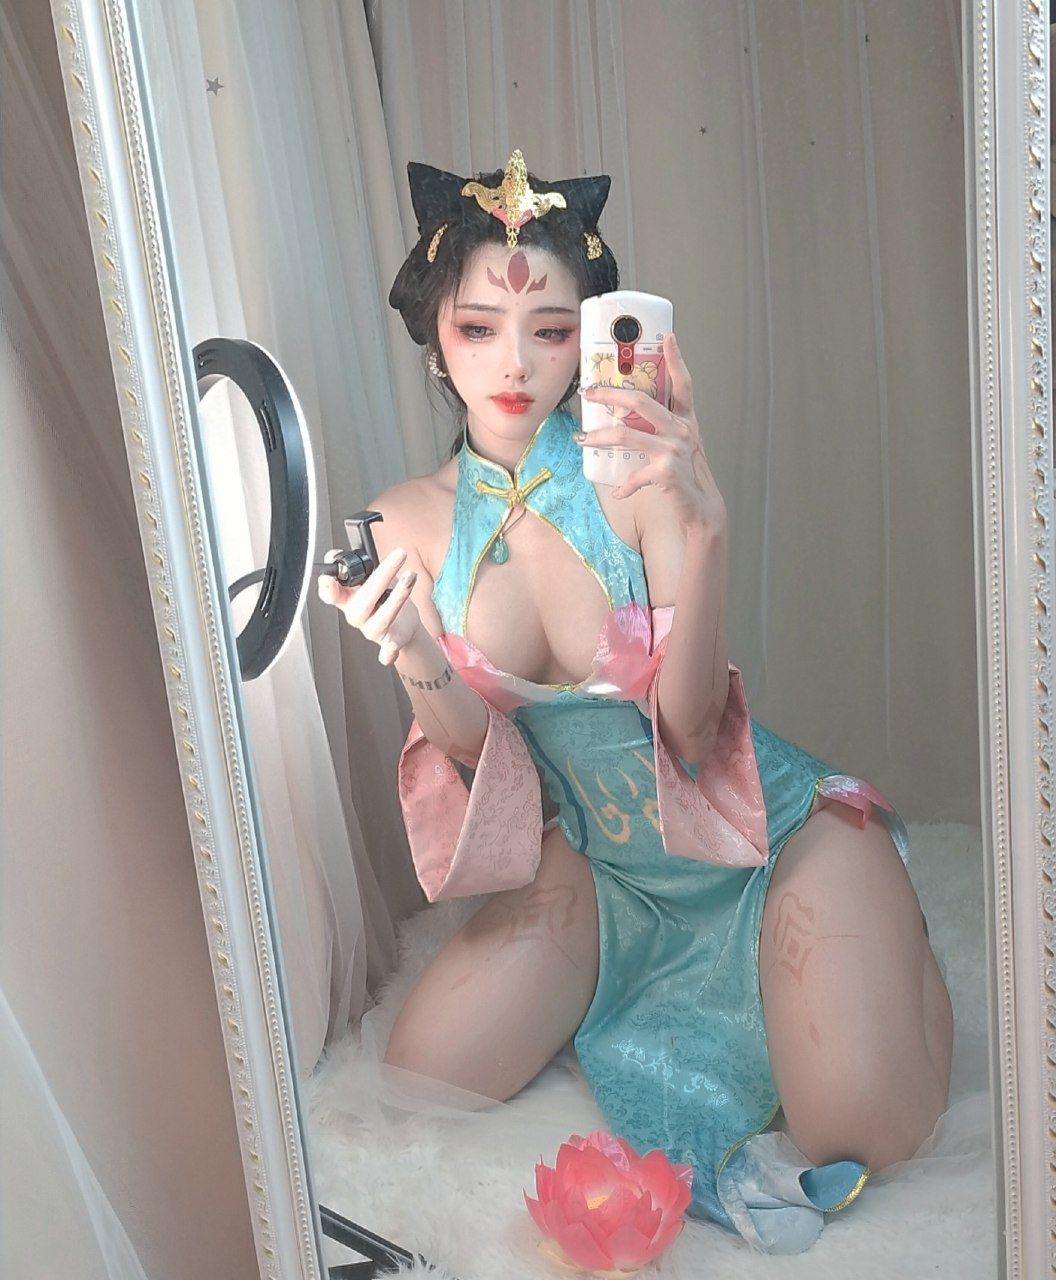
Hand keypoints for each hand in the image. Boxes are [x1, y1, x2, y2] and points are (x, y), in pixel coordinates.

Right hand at [317, 545, 422, 664]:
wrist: (404, 624)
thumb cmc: (383, 599)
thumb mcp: (368, 580)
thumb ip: (355, 568)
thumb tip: (334, 554)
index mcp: (348, 599)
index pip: (332, 594)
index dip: (328, 588)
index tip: (328, 579)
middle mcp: (357, 616)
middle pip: (363, 601)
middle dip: (382, 576)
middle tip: (398, 556)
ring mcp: (372, 629)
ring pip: (381, 618)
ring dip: (398, 596)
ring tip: (410, 577)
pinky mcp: (390, 641)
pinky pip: (387, 650)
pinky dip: (388, 652)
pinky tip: (391, 648)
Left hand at [575, 332, 726, 530]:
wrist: (700, 506)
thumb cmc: (685, 473)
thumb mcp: (677, 444)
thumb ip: (659, 428)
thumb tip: (625, 416)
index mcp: (685, 419)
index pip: (683, 383)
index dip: (677, 359)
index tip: (669, 337)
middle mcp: (681, 429)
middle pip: (640, 401)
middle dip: (610, 394)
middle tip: (589, 391)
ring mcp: (674, 449)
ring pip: (626, 434)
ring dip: (599, 436)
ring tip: (581, 438)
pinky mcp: (666, 470)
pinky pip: (634, 474)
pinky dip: (624, 485)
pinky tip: (617, 490)